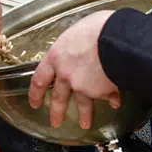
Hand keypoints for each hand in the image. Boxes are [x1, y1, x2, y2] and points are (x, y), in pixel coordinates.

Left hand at [28, 10, 120, 130]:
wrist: (116, 39)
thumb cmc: (97, 28)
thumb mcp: (79, 29)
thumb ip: (76, 43)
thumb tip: (83, 42)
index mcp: (57, 57)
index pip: (40, 79)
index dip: (36, 92)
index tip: (35, 102)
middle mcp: (67, 75)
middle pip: (59, 97)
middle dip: (57, 111)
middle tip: (56, 122)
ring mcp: (84, 86)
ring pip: (82, 104)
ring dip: (85, 115)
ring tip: (85, 123)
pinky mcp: (102, 92)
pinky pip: (107, 97)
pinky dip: (112, 99)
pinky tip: (116, 102)